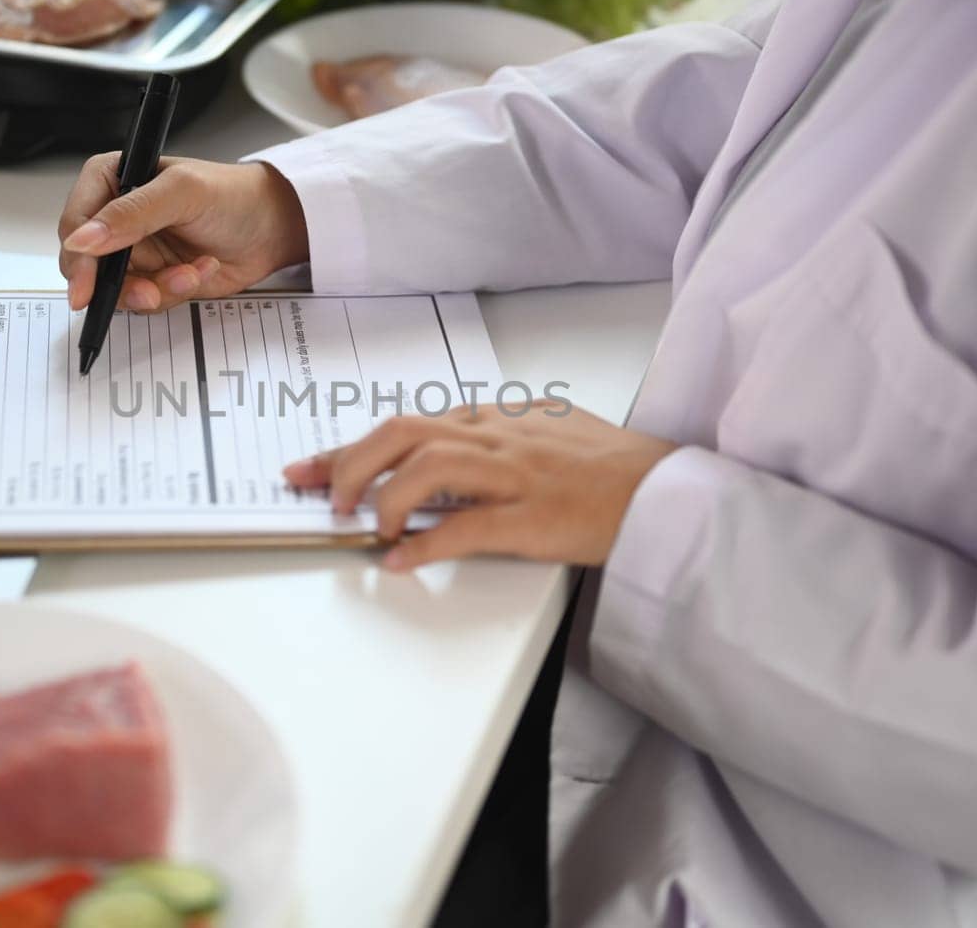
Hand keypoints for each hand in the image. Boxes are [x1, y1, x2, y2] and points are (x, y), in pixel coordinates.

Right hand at [58, 156, 309, 311]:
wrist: (273, 227)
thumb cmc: (232, 195)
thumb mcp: (181, 194)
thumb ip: (131, 214)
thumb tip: (82, 238)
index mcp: (112, 180)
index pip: (75, 222)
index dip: (77, 257)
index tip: (85, 287)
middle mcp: (117, 217)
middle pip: (88, 265)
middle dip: (119, 284)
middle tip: (148, 293)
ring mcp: (136, 251)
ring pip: (119, 289)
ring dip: (155, 289)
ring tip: (189, 274)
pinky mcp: (155, 277)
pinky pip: (148, 299)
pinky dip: (175, 292)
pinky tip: (199, 272)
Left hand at [283, 404, 677, 570]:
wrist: (668, 492)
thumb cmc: (610, 469)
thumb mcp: (545, 434)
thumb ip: (493, 438)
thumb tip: (440, 454)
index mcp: (498, 418)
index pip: (407, 424)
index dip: (349, 447)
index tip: (308, 467)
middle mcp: (500, 437)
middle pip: (403, 433)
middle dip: (351, 462)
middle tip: (324, 497)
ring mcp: (518, 476)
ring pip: (428, 467)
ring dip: (383, 497)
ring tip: (363, 525)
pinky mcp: (536, 518)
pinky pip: (466, 527)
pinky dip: (425, 543)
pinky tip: (400, 559)